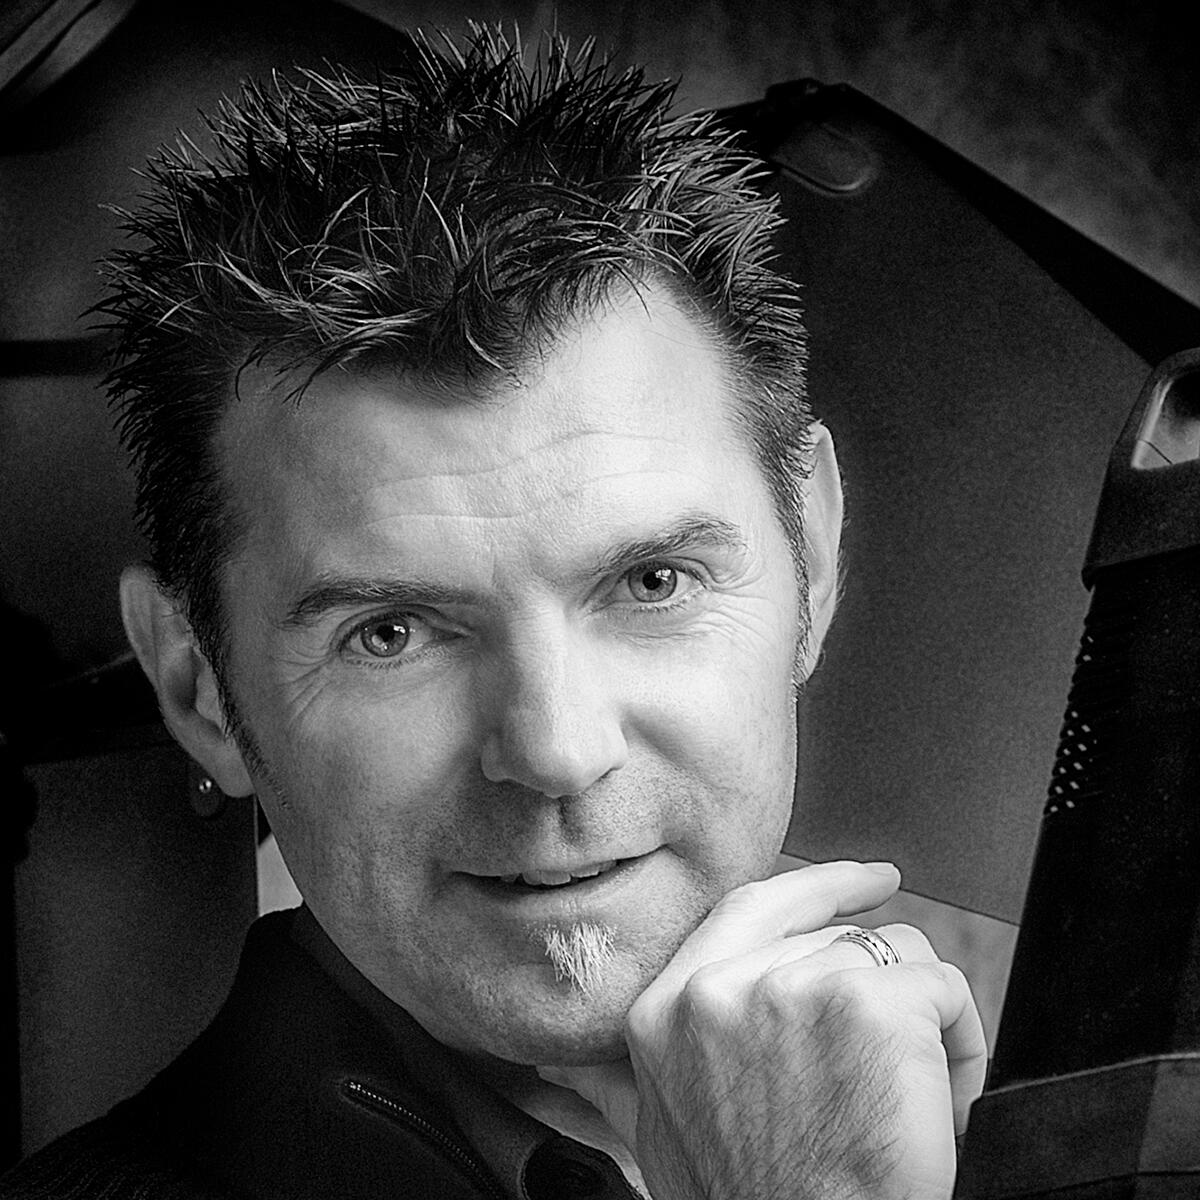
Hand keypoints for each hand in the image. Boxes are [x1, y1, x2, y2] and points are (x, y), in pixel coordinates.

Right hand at [539, 861, 985, 1199]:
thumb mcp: (660, 1135)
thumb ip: (616, 1082)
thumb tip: (559, 1069)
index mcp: (664, 1010)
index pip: (750, 907)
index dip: (819, 888)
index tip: (867, 880)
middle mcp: (720, 989)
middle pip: (836, 937)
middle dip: (879, 990)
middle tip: (889, 1067)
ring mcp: (794, 987)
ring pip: (897, 956)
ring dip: (922, 1022)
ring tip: (913, 1100)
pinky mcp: (870, 1005)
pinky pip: (943, 989)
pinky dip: (961, 1040)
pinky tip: (943, 1100)